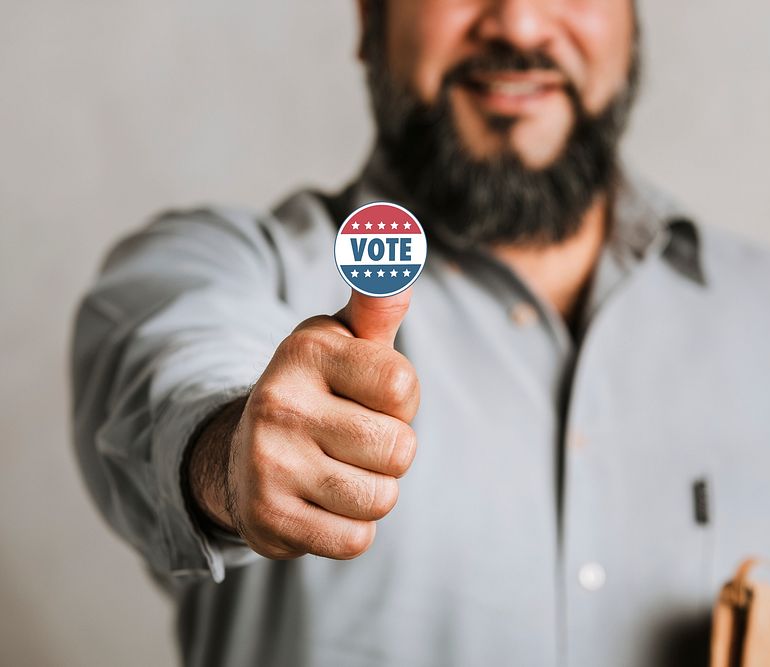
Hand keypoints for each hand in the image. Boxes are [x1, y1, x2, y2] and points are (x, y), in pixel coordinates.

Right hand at [188, 289, 418, 559]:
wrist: (245, 454)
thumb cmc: (322, 390)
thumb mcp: (346, 342)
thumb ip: (377, 307)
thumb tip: (396, 273)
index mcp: (306, 349)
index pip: (402, 388)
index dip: (400, 402)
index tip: (369, 397)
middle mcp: (278, 402)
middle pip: (399, 450)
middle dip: (391, 452)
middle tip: (353, 440)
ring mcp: (268, 463)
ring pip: (381, 499)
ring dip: (374, 492)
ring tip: (339, 470)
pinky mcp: (268, 520)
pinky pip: (355, 540)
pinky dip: (351, 529)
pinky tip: (322, 504)